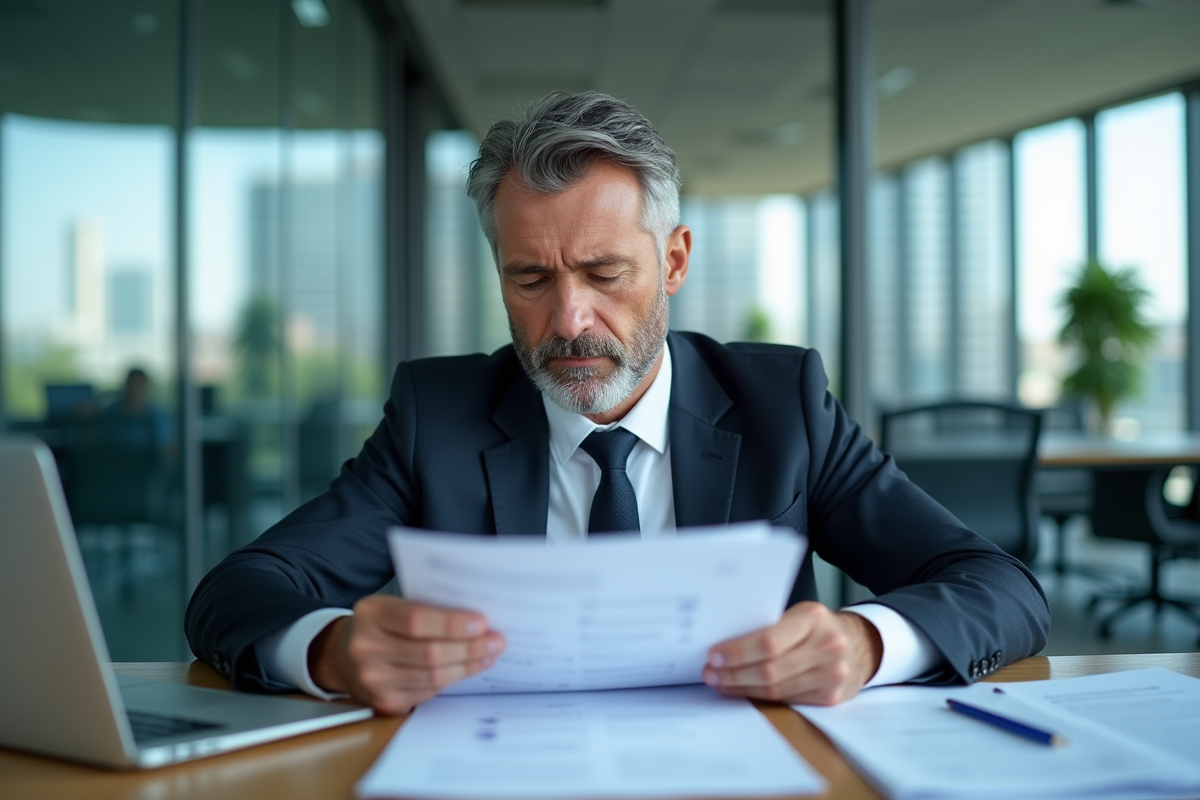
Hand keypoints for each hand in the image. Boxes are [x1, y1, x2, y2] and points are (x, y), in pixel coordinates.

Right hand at [308, 595, 504, 714]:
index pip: (417, 620)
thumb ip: (425, 608)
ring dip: (467, 666)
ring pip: (433, 676)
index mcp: (370, 615)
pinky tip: (468, 668)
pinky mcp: (385, 702)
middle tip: (495, 641)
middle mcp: (366, 648)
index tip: (481, 623)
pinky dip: (453, 679)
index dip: (453, 624)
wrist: (342, 657)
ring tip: (487, 655)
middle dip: (469, 648)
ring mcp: (374, 679)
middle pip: (429, 653)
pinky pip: (429, 691)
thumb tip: (474, 618)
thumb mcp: (391, 606)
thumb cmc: (377, 626)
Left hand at [702, 602, 881, 705]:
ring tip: (720, 683)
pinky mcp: (830, 697)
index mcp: (814, 619)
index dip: (738, 652)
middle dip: (734, 674)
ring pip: (776, 689)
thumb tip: (725, 643)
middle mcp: (827, 647)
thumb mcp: (800, 615)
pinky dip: (760, 697)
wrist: (861, 645)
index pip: (769, 641)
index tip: (714, 655)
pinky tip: (743, 691)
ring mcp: (832, 675)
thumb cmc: (819, 627)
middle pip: (770, 670)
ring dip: (742, 688)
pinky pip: (787, 700)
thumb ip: (772, 626)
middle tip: (710, 673)